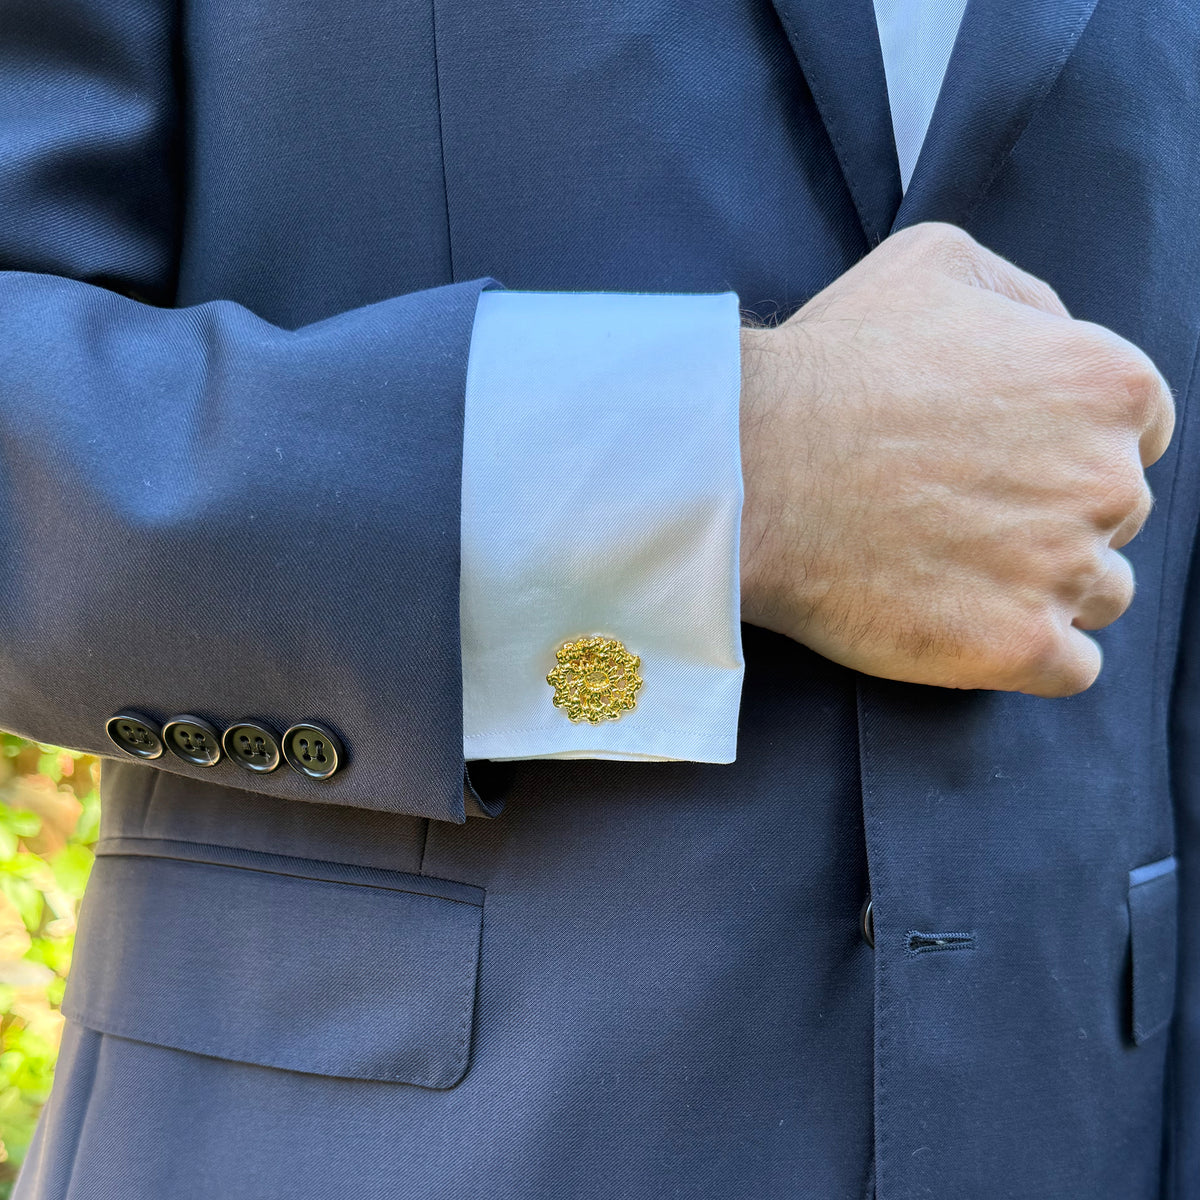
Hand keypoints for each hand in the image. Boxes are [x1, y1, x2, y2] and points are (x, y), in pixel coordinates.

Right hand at [739, 222, 1174, 697]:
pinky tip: (970, 623)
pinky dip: (1031, 653)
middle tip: (962, 513)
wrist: (747, 467)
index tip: (1005, 463)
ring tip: (958, 570)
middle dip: (1057, 516)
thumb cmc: (830, 363)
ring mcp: (1063, 570)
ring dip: (1047, 586)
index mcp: (1108, 384)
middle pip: (1118, 517)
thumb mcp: (935, 263)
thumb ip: (1027, 295)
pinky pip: (1072, 668)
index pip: (1138, 435)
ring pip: (1102, 593)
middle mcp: (1107, 480)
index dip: (1069, 449)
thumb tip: (1060, 336)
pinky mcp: (1017, 647)